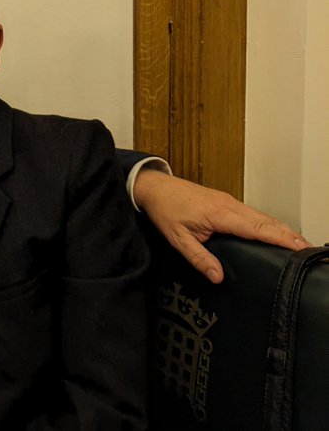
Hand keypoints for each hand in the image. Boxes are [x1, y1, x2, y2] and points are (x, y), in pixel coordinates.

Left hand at [134, 170, 310, 282]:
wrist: (155, 188)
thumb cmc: (165, 210)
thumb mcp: (177, 239)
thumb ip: (198, 258)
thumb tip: (218, 277)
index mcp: (220, 214)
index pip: (258, 228)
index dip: (281, 238)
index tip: (300, 247)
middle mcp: (229, 205)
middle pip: (267, 221)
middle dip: (289, 235)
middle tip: (309, 251)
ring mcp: (230, 201)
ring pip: (262, 216)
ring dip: (282, 229)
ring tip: (299, 246)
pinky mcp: (227, 202)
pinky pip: (254, 213)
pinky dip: (270, 224)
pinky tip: (277, 233)